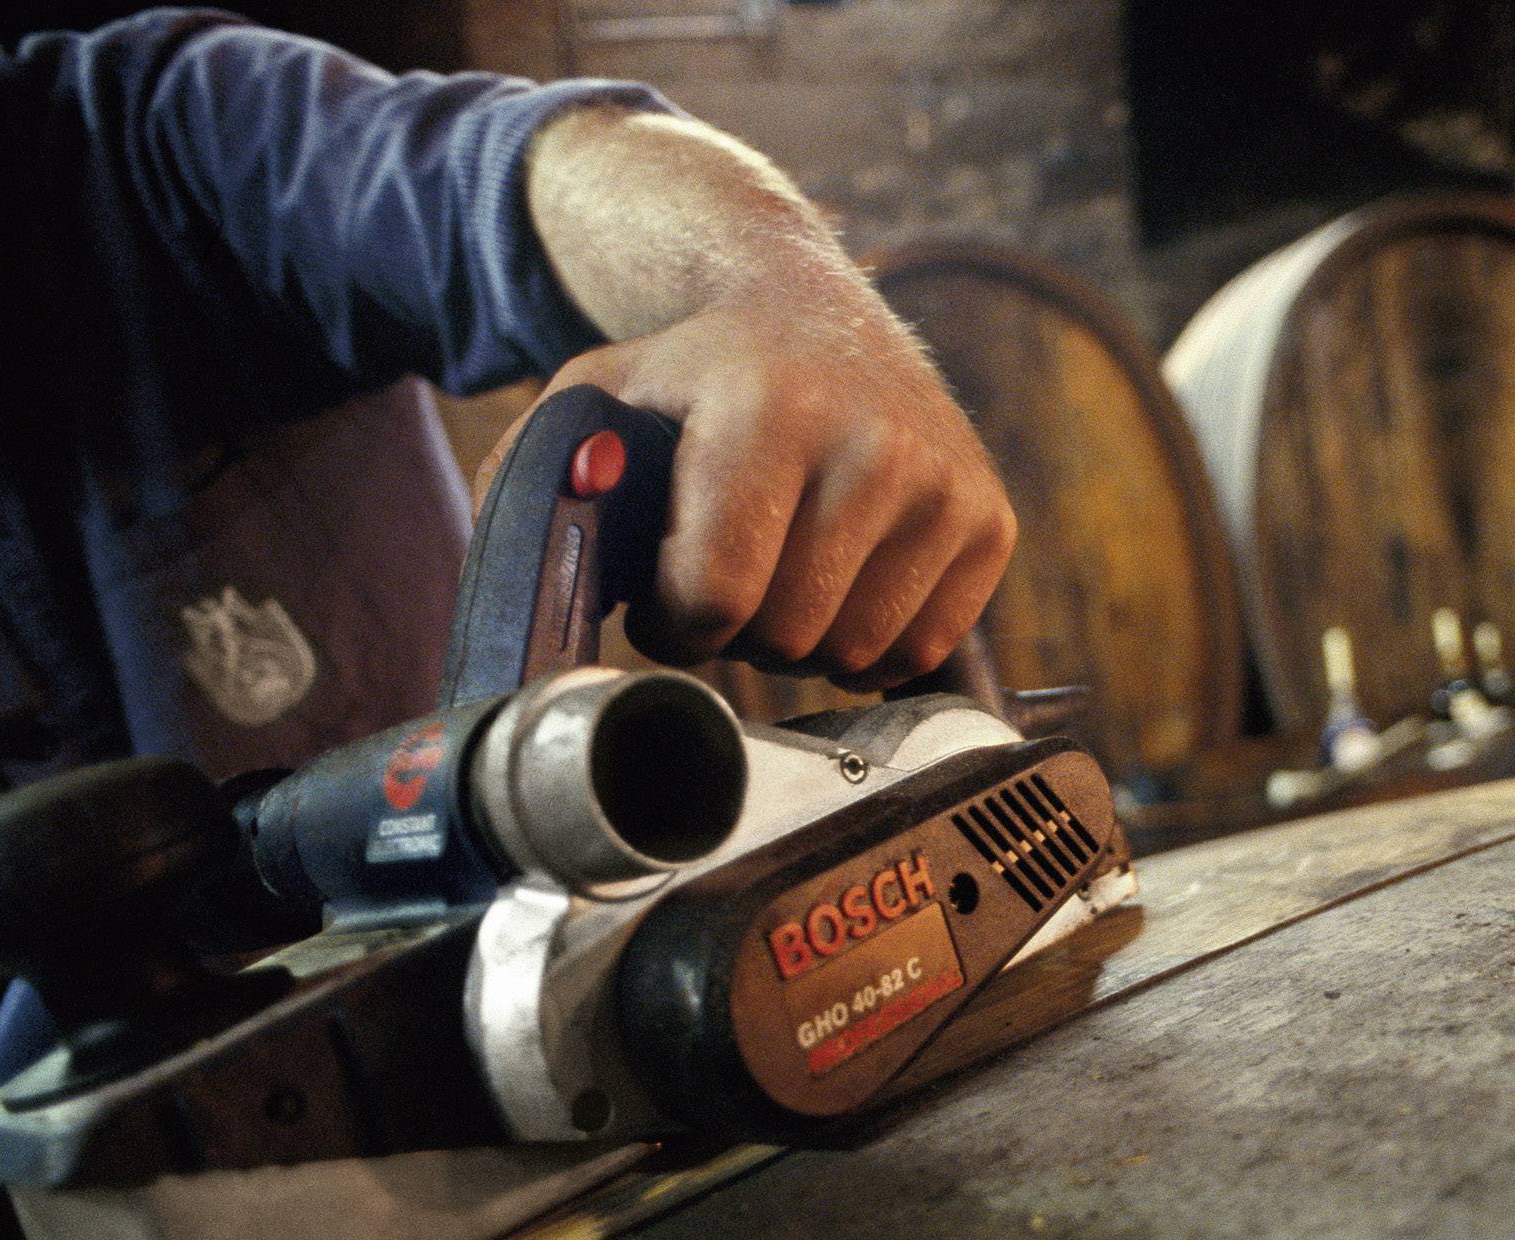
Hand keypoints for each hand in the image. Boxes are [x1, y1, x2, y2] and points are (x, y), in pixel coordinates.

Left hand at [480, 295, 1014, 692]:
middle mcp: (875, 441)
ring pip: (854, 655)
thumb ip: (542, 483)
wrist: (814, 309)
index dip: (675, 622)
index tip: (669, 592)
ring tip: (785, 569)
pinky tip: (844, 578)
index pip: (717, 598)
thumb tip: (524, 600)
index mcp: (768, 409)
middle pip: (785, 636)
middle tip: (729, 574)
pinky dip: (870, 642)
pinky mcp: (990, 520)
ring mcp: (944, 483)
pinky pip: (919, 651)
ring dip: (803, 640)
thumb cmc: (694, 374)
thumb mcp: (599, 397)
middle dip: (738, 631)